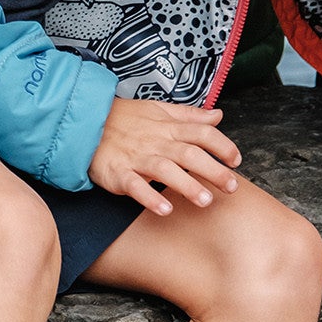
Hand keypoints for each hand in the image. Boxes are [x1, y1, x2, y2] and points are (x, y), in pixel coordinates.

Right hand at [87, 97, 241, 215]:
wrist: (85, 124)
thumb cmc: (125, 119)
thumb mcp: (158, 110)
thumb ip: (190, 116)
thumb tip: (217, 115)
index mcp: (168, 127)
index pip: (201, 133)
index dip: (222, 145)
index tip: (236, 160)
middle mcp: (156, 142)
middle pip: (189, 154)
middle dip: (213, 170)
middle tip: (232, 187)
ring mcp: (137, 158)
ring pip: (165, 170)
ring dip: (187, 185)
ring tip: (205, 201)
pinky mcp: (118, 173)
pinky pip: (135, 186)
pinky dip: (149, 198)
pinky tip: (165, 210)